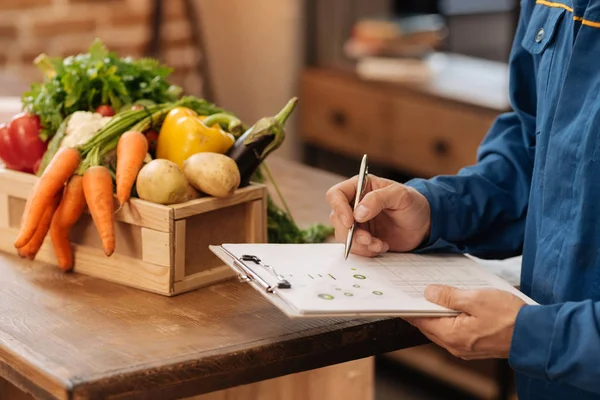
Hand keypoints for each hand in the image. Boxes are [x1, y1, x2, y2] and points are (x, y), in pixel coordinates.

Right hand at [326, 175, 430, 256]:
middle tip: (368, 239)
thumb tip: (358, 213)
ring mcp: (357, 223)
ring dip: (359, 244)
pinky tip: (382, 246)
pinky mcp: (362, 238)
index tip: (350, 222)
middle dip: (350, 232)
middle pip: (337, 218)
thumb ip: (378, 199)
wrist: (424, 225)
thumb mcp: (400, 196)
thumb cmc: (413, 204)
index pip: (336, 194)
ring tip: (378, 244)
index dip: (339, 208)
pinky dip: (366, 250)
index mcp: (360, 187)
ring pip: (343, 235)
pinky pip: (355, 247)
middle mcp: (354, 204)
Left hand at [406, 285, 526, 359]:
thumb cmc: (509, 316)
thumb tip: (429, 293)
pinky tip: (454, 306)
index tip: (404, 295)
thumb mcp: (475, 299)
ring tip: (437, 295)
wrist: (535, 335)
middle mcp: (455, 346)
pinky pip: (454, 332)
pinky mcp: (475, 346)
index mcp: (452, 335)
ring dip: (437, 313)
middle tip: (418, 291)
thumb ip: (449, 297)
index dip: (411, 307)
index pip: (421, 321)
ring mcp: (465, 349)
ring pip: (441, 329)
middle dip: (423, 309)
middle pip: (429, 326)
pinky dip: (450, 319)